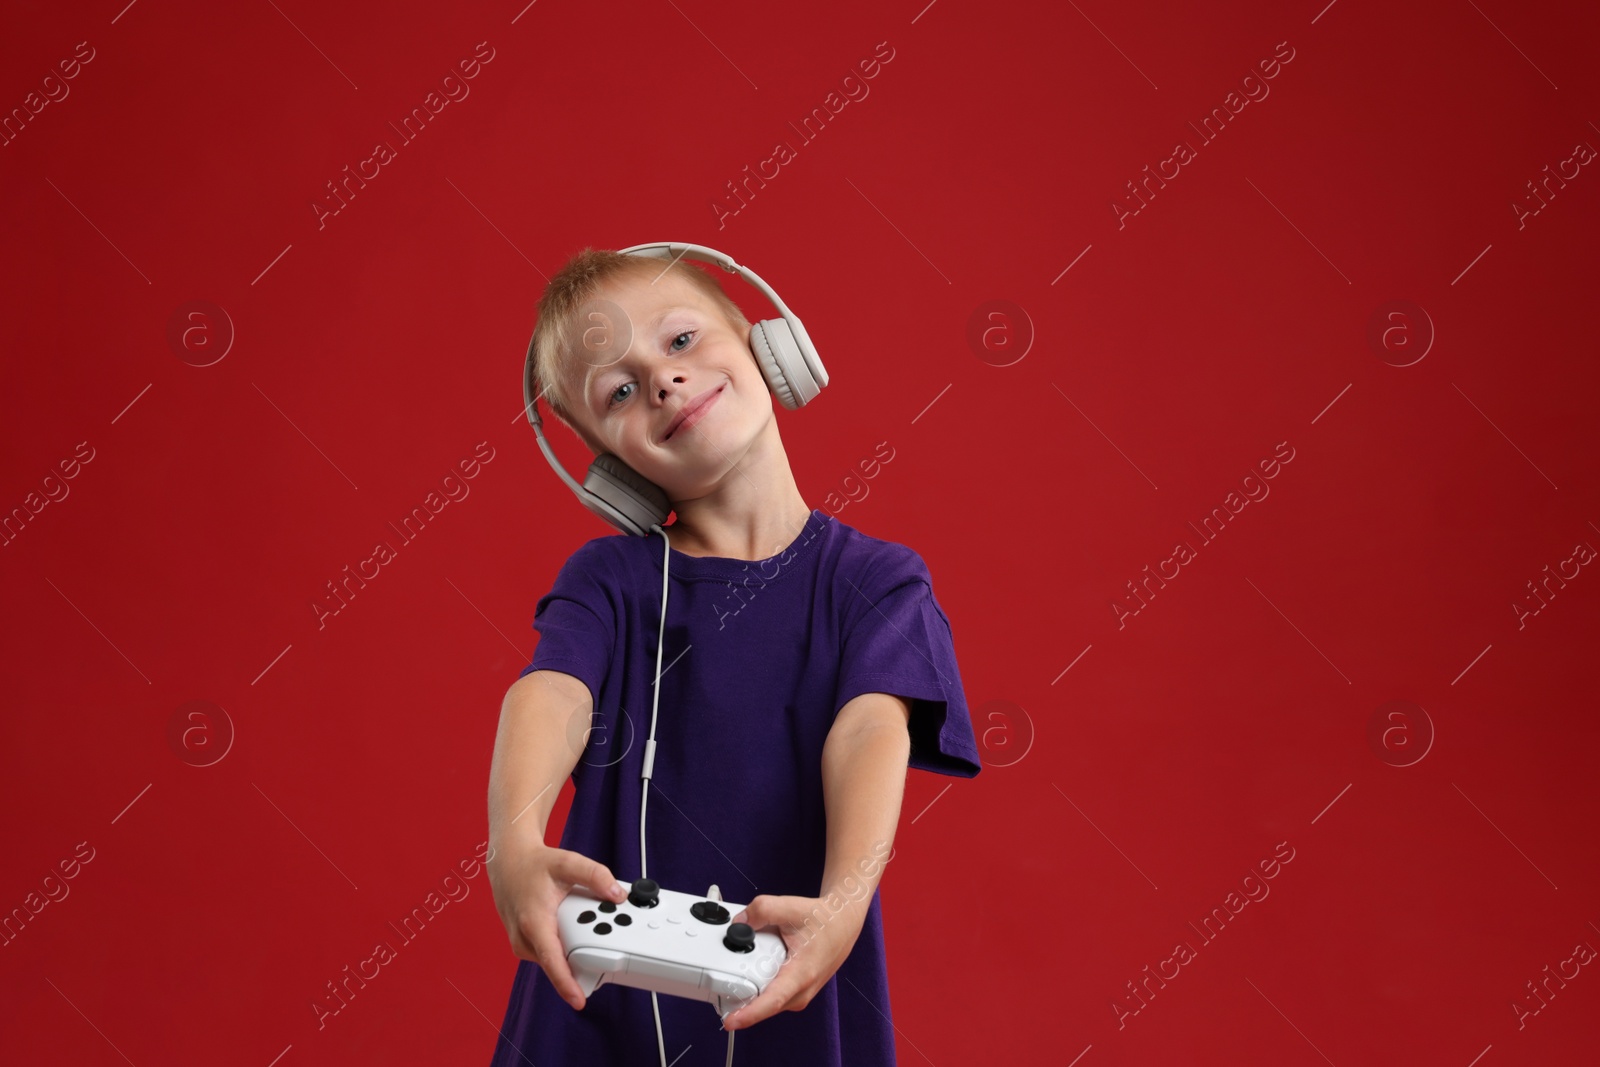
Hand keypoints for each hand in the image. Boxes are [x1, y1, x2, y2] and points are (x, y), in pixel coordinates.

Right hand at [486, 840, 627, 1011]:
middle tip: (612, 934)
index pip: (551, 960)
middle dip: (587, 956)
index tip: (579, 1000)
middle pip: (561, 960)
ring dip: (576, 948)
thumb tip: (618, 894)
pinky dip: (566, 944)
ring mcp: (524, 944)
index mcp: (534, 922)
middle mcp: (525, 939)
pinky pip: (552, 952)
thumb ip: (595, 876)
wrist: (508, 863)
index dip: (566, 983)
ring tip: (591, 921)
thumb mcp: (567, 862)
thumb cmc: (534, 865)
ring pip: (557, 957)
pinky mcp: (526, 945)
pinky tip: (575, 925)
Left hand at [721, 891, 870, 1030]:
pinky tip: (755, 966)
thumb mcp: (790, 907)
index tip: (730, 1022)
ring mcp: (799, 994)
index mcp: (802, 973)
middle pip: (763, 1003)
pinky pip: (771, 995)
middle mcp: (802, 990)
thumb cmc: (823, 920)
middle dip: (739, 992)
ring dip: (750, 985)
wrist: (842, 923)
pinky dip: (759, 982)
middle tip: (723, 972)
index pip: (773, 1001)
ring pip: (766, 999)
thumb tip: (739, 923)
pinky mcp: (796, 992)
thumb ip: (761, 910)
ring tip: (744, 961)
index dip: (749, 1014)